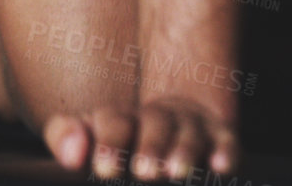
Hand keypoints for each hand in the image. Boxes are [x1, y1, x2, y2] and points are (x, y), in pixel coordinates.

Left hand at [42, 97, 238, 180]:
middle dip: (150, 147)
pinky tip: (219, 167)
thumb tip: (73, 153)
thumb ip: (65, 137)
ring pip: (189, 134)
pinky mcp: (221, 139)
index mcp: (121, 118)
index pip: (114, 122)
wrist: (165, 125)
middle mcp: (157, 117)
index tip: (103, 170)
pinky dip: (225, 153)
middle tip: (144, 173)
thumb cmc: (117, 144)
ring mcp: (191, 126)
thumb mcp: (87, 138)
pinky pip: (227, 143)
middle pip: (155, 124)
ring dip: (184, 152)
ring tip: (176, 173)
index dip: (109, 142)